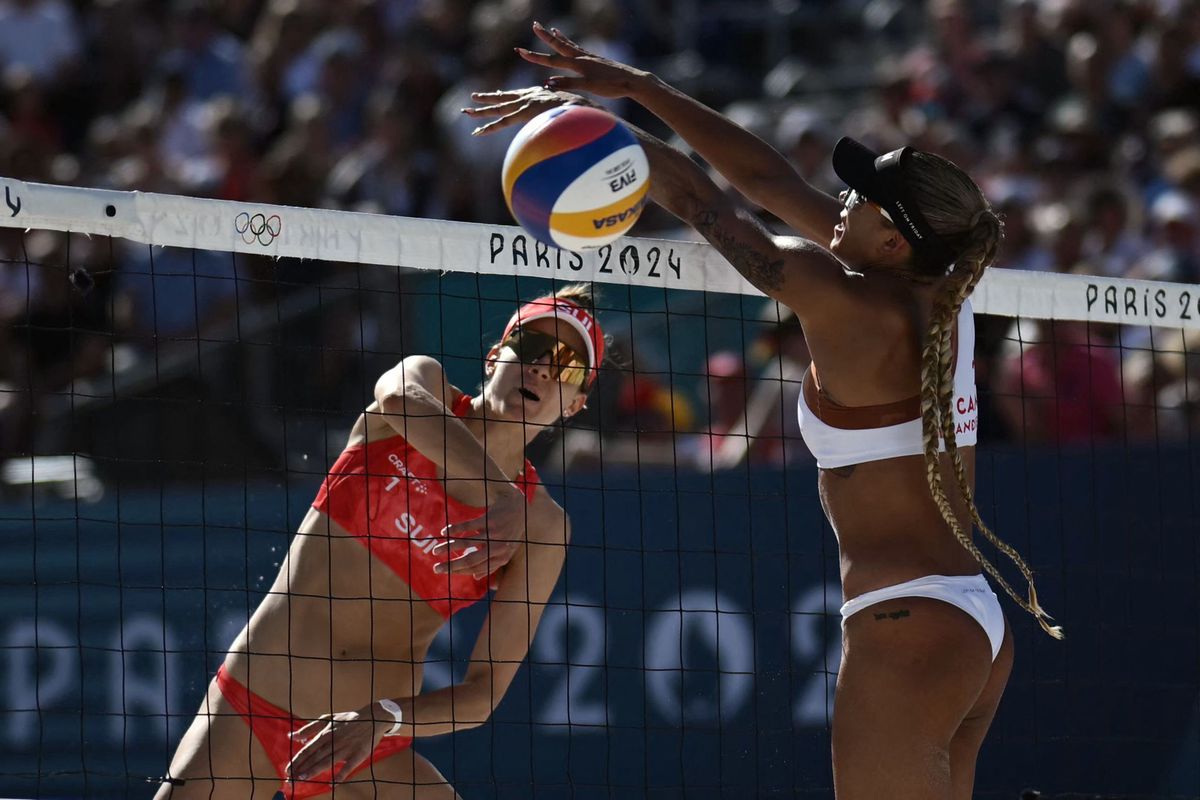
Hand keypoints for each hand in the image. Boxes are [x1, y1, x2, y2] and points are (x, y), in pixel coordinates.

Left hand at [286, 703, 391, 784]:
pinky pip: (348, 767)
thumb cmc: (348, 720)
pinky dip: (340, 776)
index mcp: (326, 732)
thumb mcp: (328, 719)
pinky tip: (332, 785)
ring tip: (302, 779)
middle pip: (315, 757)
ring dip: (314, 771)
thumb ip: (310, 728)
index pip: (308, 749)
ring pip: (328, 762)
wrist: (374, 718)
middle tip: (290, 779)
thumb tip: (292, 736)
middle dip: (302, 768)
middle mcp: (335, 741)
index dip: (297, 760)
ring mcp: (346, 748)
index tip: (287, 770)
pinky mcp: (358, 754)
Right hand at [433, 484, 526, 577]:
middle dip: (451, 566)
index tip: (445, 571)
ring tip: (436, 551)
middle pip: (470, 560)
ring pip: (466, 543)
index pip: (477, 569)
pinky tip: (445, 532)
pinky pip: (468, 526)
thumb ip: (492, 564)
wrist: (520, 508)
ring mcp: (494, 533)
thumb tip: (475, 577)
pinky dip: (454, 529)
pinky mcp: (489, 520)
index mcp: (502, 558)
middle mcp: (498, 548)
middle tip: (436, 569)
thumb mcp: (507, 551)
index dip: (460, 571)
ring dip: (448, 548)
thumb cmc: (511, 532)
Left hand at [463, 86, 593, 136]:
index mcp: (538, 94)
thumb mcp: (571, 107)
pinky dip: (490, 128)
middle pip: (504, 98)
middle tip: (473, 98)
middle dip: (488, 98)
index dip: (506, 95)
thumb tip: (570, 118)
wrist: (581, 105)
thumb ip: (565, 110)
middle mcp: (528, 97)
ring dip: (481, 111)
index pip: (518, 95)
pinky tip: (478, 132)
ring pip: (498, 109)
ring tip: (467, 112)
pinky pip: (502, 123)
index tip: (497, 94)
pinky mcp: (523, 114)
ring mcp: (524, 104)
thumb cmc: (581, 108)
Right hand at [520, 21, 650, 97]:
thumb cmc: (613, 86)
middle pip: (559, 44)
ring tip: (548, 28)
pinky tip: (569, 42)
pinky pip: (578, 48)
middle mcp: (582, 57)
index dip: (535, 57)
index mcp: (579, 64)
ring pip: (568, 44)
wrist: (634, 81)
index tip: (520, 51)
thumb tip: (548, 82)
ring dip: (557, 37)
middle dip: (545, 36)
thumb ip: (569, 84)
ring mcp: (589, 57)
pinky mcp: (595, 60)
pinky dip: (570, 42)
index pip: (552, 60)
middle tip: (534, 25)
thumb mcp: (590, 87)